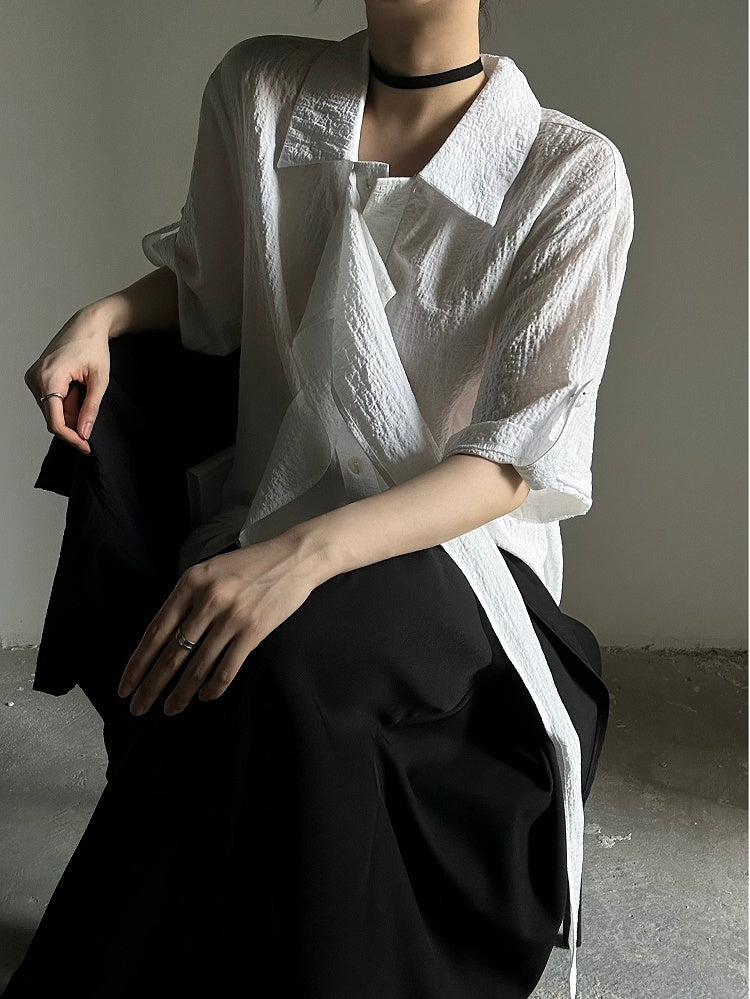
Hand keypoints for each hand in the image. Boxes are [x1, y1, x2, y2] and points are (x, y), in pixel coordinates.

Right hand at [24, 303, 113, 456]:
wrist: (88, 324)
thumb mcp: (100, 381)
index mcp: (49, 378)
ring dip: (71, 412)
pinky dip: (65, 403)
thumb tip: (84, 434)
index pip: (55, 421)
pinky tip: (78, 391)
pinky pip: (49, 400)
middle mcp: (35, 378)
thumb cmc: (94, 347)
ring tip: (86, 394)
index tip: (86, 447)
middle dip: (74, 424)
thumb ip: (91, 409)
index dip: (72, 438)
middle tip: (93, 421)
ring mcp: (33, 377)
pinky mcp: (36, 376)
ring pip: (51, 410)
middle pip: (53, 417)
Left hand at [117, 533, 328, 715]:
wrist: (295, 557)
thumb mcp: (211, 571)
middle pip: (172, 653)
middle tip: (137, 708)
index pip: (156, 631)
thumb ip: (188, 598)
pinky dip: (213, 687)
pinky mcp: (254, 630)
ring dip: (181, 693)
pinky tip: (204, 697)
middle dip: (152, 686)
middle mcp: (208, 600)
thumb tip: (166, 636)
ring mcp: (231, 616)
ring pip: (198, 666)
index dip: (138, 663)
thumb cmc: (251, 565)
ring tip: (170, 710)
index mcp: (191, 583)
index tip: (126, 686)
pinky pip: (227, 667)